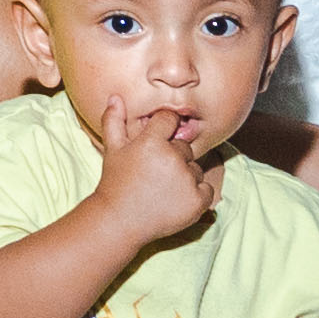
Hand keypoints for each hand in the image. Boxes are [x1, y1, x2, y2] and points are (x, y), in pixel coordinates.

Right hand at [94, 103, 217, 244]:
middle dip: (172, 156)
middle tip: (154, 173)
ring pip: (195, 168)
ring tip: (162, 188)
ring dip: (184, 175)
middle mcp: (173, 158)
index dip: (162, 131)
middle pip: (184, 146)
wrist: (120, 221)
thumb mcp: (112, 149)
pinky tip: (176, 198)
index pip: (170, 119)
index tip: (154, 146)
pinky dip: (196, 193)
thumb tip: (116, 96)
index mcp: (152, 142)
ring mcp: (187, 181)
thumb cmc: (115, 183)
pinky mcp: (197, 201)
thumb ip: (114, 120)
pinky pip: (206, 188)